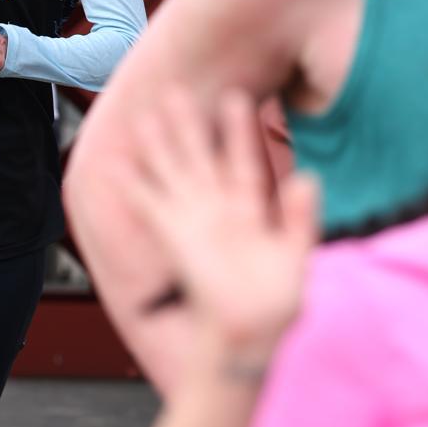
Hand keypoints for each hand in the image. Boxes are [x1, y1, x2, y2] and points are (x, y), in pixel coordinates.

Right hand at [119, 89, 318, 365]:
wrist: (247, 334)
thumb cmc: (275, 303)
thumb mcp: (296, 255)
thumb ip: (301, 218)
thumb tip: (308, 178)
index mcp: (248, 212)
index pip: (243, 162)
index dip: (239, 132)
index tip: (237, 97)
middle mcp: (217, 212)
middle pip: (200, 158)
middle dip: (188, 126)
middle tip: (176, 92)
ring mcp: (193, 223)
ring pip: (174, 174)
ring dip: (160, 146)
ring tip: (146, 116)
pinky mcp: (174, 238)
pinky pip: (150, 207)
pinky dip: (134, 188)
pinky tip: (120, 168)